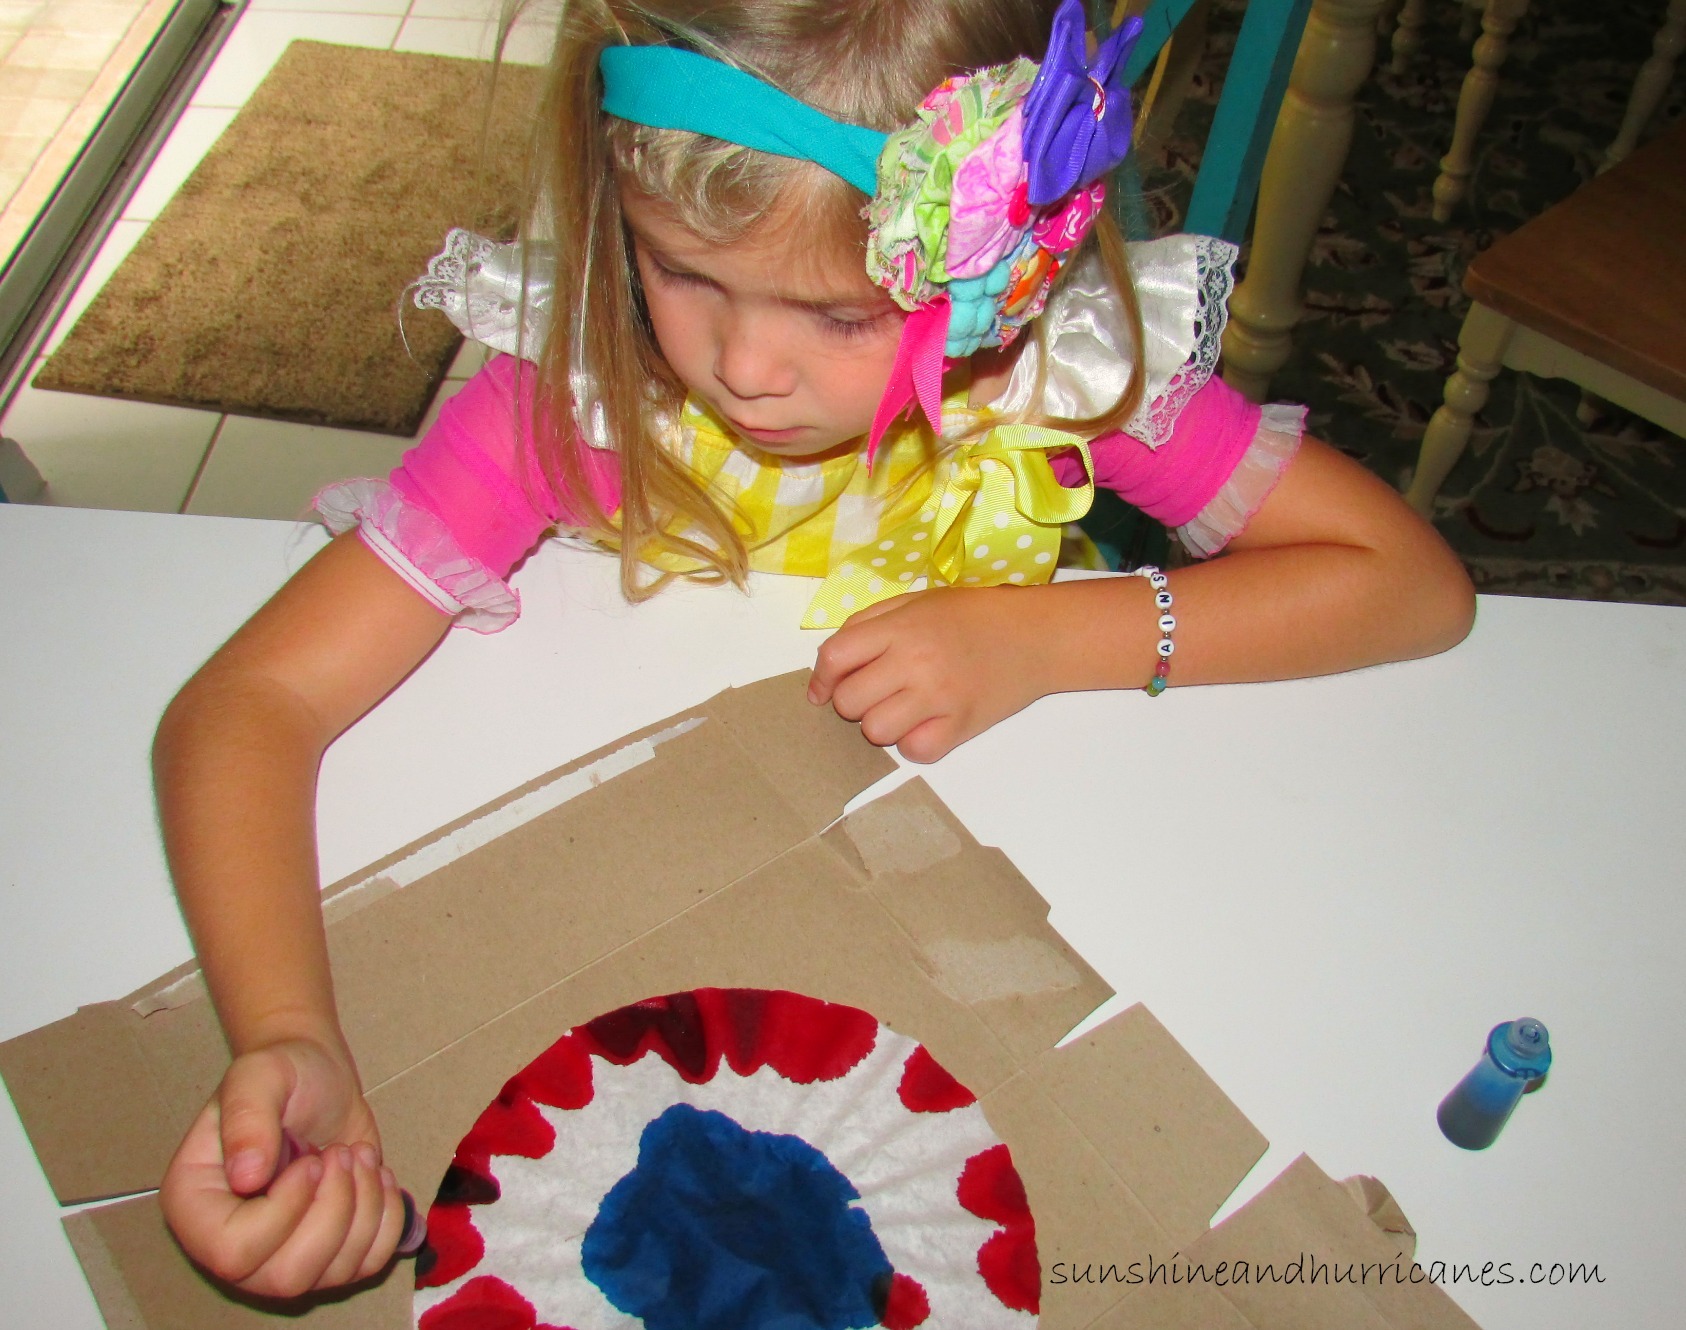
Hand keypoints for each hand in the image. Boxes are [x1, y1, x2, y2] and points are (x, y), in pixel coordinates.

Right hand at [160, 1038, 405, 1296]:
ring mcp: (280, 1255)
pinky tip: (375, 1176)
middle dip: (333, 1211)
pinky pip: (367, 1264)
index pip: (232, 1251)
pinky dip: (386, 1219)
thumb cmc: (283, 1074)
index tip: (310, 1161)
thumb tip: (246, 1177)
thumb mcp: (259, 1076)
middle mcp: (230, 1243)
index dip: (285, 1210)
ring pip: (331, 1274)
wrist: (319, 1079)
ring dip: (364, 1207)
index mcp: (196, 1204)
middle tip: (340, 1154)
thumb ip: (248, 1118)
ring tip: (357, 1155)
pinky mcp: (327, 1253)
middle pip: (286, 1277)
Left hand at [807, 586, 1055, 762]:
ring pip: (876, 732)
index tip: (822, 690)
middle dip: (854, 701)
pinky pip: (915, 752)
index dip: (820, 677)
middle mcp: (914, 662)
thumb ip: (869, 624)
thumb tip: (828, 666)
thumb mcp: (917, 602)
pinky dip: (915, 743)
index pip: (835, 657)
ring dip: (883, 724)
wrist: (1036, 635)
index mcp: (900, 627)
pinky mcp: (961, 725)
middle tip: (878, 692)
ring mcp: (939, 696)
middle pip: (848, 701)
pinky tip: (928, 724)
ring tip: (905, 708)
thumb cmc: (973, 615)